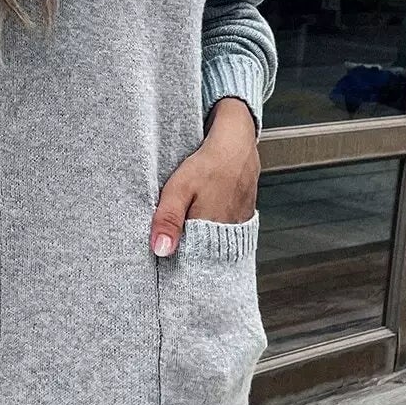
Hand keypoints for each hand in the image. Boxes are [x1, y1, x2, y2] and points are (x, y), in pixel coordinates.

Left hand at [150, 97, 259, 257]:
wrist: (237, 143)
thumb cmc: (210, 163)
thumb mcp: (179, 188)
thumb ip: (168, 218)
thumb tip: (161, 249)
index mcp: (210, 229)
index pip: (192, 260)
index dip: (177, 258)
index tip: (165, 255)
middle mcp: (228, 231)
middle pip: (204, 251)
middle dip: (188, 248)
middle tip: (176, 233)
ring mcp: (239, 224)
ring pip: (216, 240)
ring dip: (202, 237)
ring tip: (191, 222)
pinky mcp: (244, 216)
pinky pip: (227, 230)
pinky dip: (215, 228)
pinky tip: (206, 215)